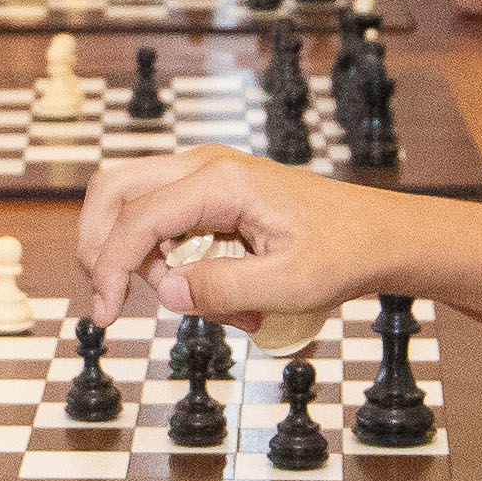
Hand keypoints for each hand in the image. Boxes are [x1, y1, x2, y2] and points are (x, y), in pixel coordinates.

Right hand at [70, 146, 435, 333]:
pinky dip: (168, 262)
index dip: (110, 268)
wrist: (381, 235)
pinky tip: (221, 296)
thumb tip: (162, 290)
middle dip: (100, 248)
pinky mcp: (209, 193)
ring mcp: (204, 175)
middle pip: (112, 190)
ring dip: (141, 261)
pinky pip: (161, 222)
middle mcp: (205, 165)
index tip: (107, 315)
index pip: (136, 217)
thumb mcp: (289, 284)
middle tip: (113, 302)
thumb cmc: (346, 252)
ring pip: (130, 205)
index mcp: (222, 180)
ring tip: (208, 306)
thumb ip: (220, 289)